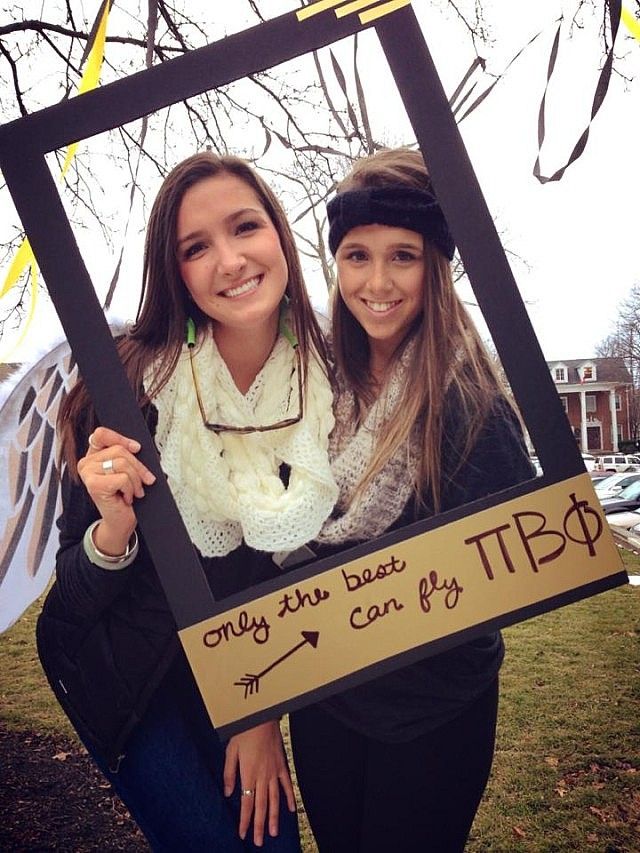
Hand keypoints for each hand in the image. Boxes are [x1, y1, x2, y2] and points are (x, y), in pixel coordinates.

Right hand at [77, 426, 155, 554]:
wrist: (120, 521)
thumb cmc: (124, 496)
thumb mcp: (127, 471)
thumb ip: (127, 456)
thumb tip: (137, 447)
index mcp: (93, 455)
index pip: (101, 434)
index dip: (121, 438)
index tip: (136, 448)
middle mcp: (86, 463)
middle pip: (120, 450)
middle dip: (138, 466)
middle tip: (145, 480)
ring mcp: (88, 474)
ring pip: (122, 463)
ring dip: (135, 480)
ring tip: (134, 491)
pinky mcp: (94, 485)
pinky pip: (123, 478)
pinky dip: (130, 489)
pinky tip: (126, 497)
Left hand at [223, 720, 295, 846]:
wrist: (262, 715)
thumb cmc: (244, 731)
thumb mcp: (231, 751)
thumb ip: (230, 773)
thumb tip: (229, 792)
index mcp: (248, 773)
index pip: (246, 803)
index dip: (244, 820)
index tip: (242, 834)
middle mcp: (262, 776)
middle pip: (261, 806)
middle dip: (259, 825)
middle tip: (260, 841)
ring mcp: (274, 771)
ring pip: (274, 799)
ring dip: (274, 817)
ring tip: (273, 832)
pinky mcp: (282, 765)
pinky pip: (286, 784)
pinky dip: (288, 797)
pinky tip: (290, 810)